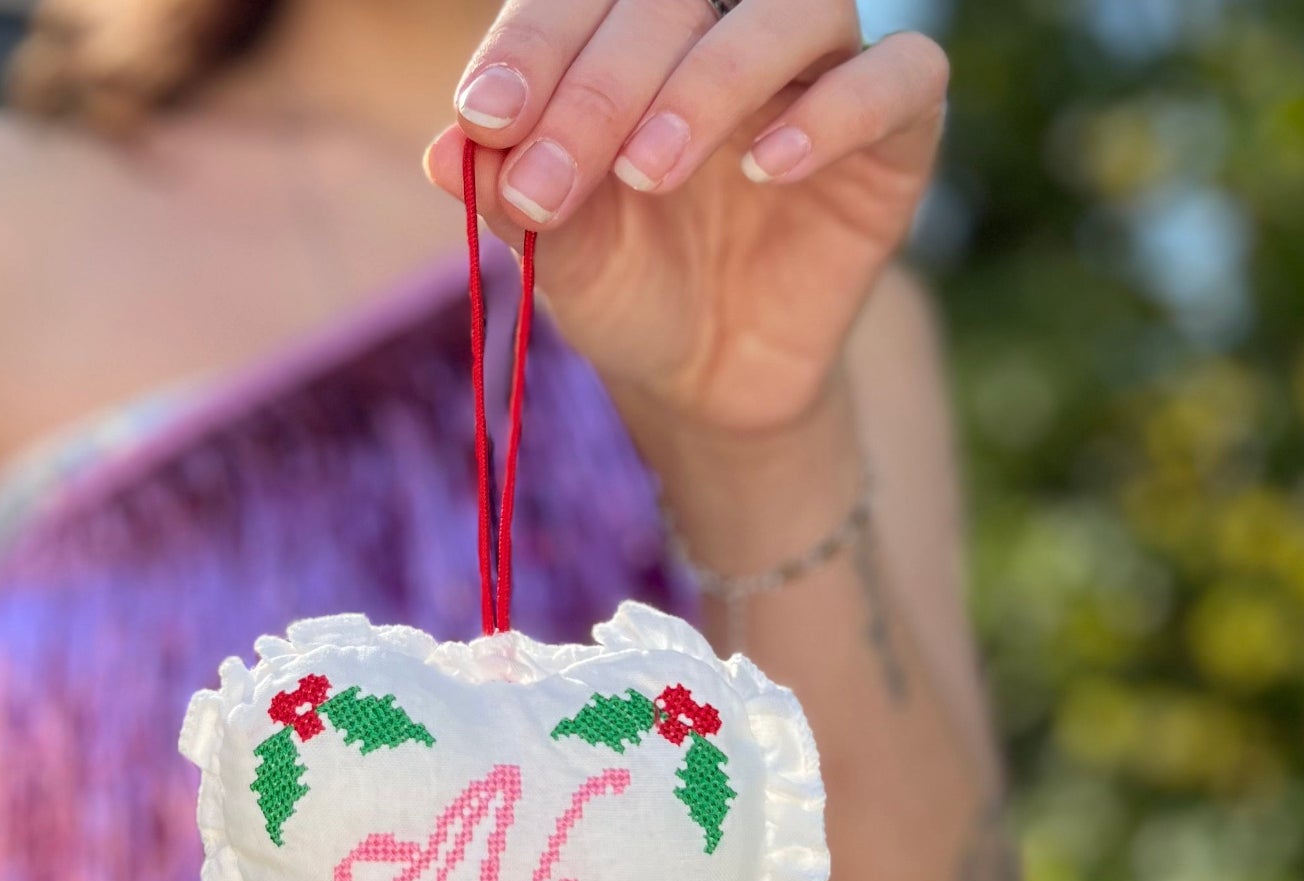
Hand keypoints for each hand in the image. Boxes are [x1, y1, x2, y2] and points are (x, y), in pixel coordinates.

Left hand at [423, 0, 947, 441]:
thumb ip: (515, 198)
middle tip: (554, 174)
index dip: (532, 47)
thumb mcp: (565, 259)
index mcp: (636, 35)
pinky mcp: (898, 131)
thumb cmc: (632, 292)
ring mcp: (821, 71)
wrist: (710, 379)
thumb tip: (446, 152)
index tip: (485, 118)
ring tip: (650, 169)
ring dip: (711, 80)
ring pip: (793, 10)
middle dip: (603, 83)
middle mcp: (730, 29)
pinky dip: (834, 112)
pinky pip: (898, 81)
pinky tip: (765, 169)